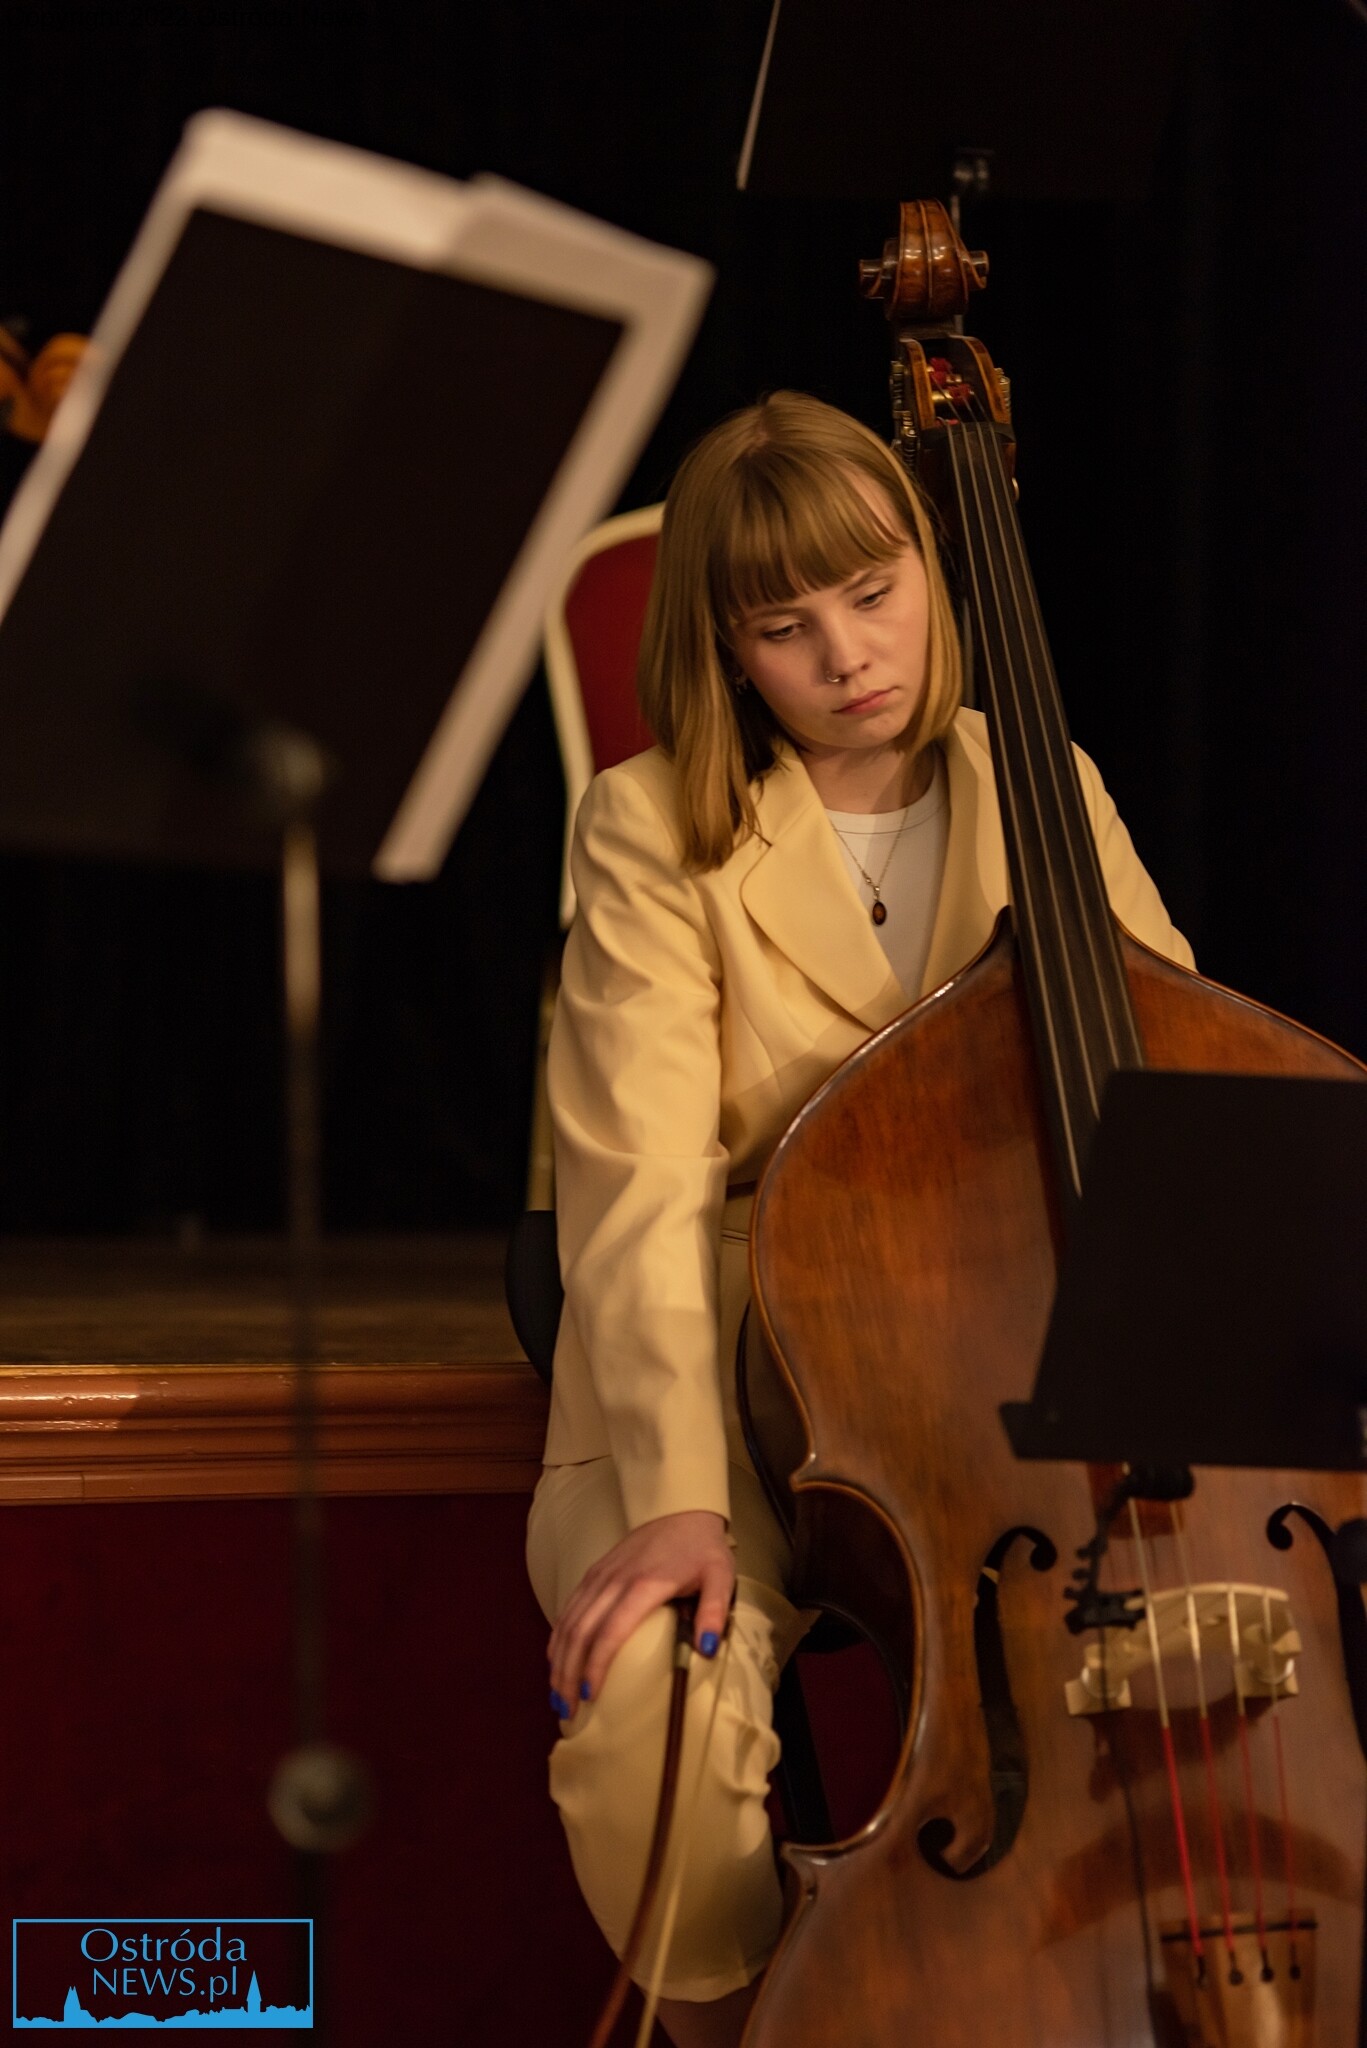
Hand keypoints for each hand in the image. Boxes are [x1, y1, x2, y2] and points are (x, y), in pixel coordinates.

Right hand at [547, 1510, 734, 1720]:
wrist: (681, 1508)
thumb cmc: (702, 1548)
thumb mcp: (720, 1576)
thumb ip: (714, 1611)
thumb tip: (706, 1650)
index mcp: (644, 1585)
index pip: (610, 1631)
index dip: (596, 1665)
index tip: (591, 1695)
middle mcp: (613, 1581)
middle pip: (580, 1632)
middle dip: (568, 1673)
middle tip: (566, 1709)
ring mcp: (600, 1575)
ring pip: (568, 1621)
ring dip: (559, 1659)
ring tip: (557, 1693)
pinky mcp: (594, 1572)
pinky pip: (568, 1607)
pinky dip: (558, 1636)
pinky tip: (555, 1658)